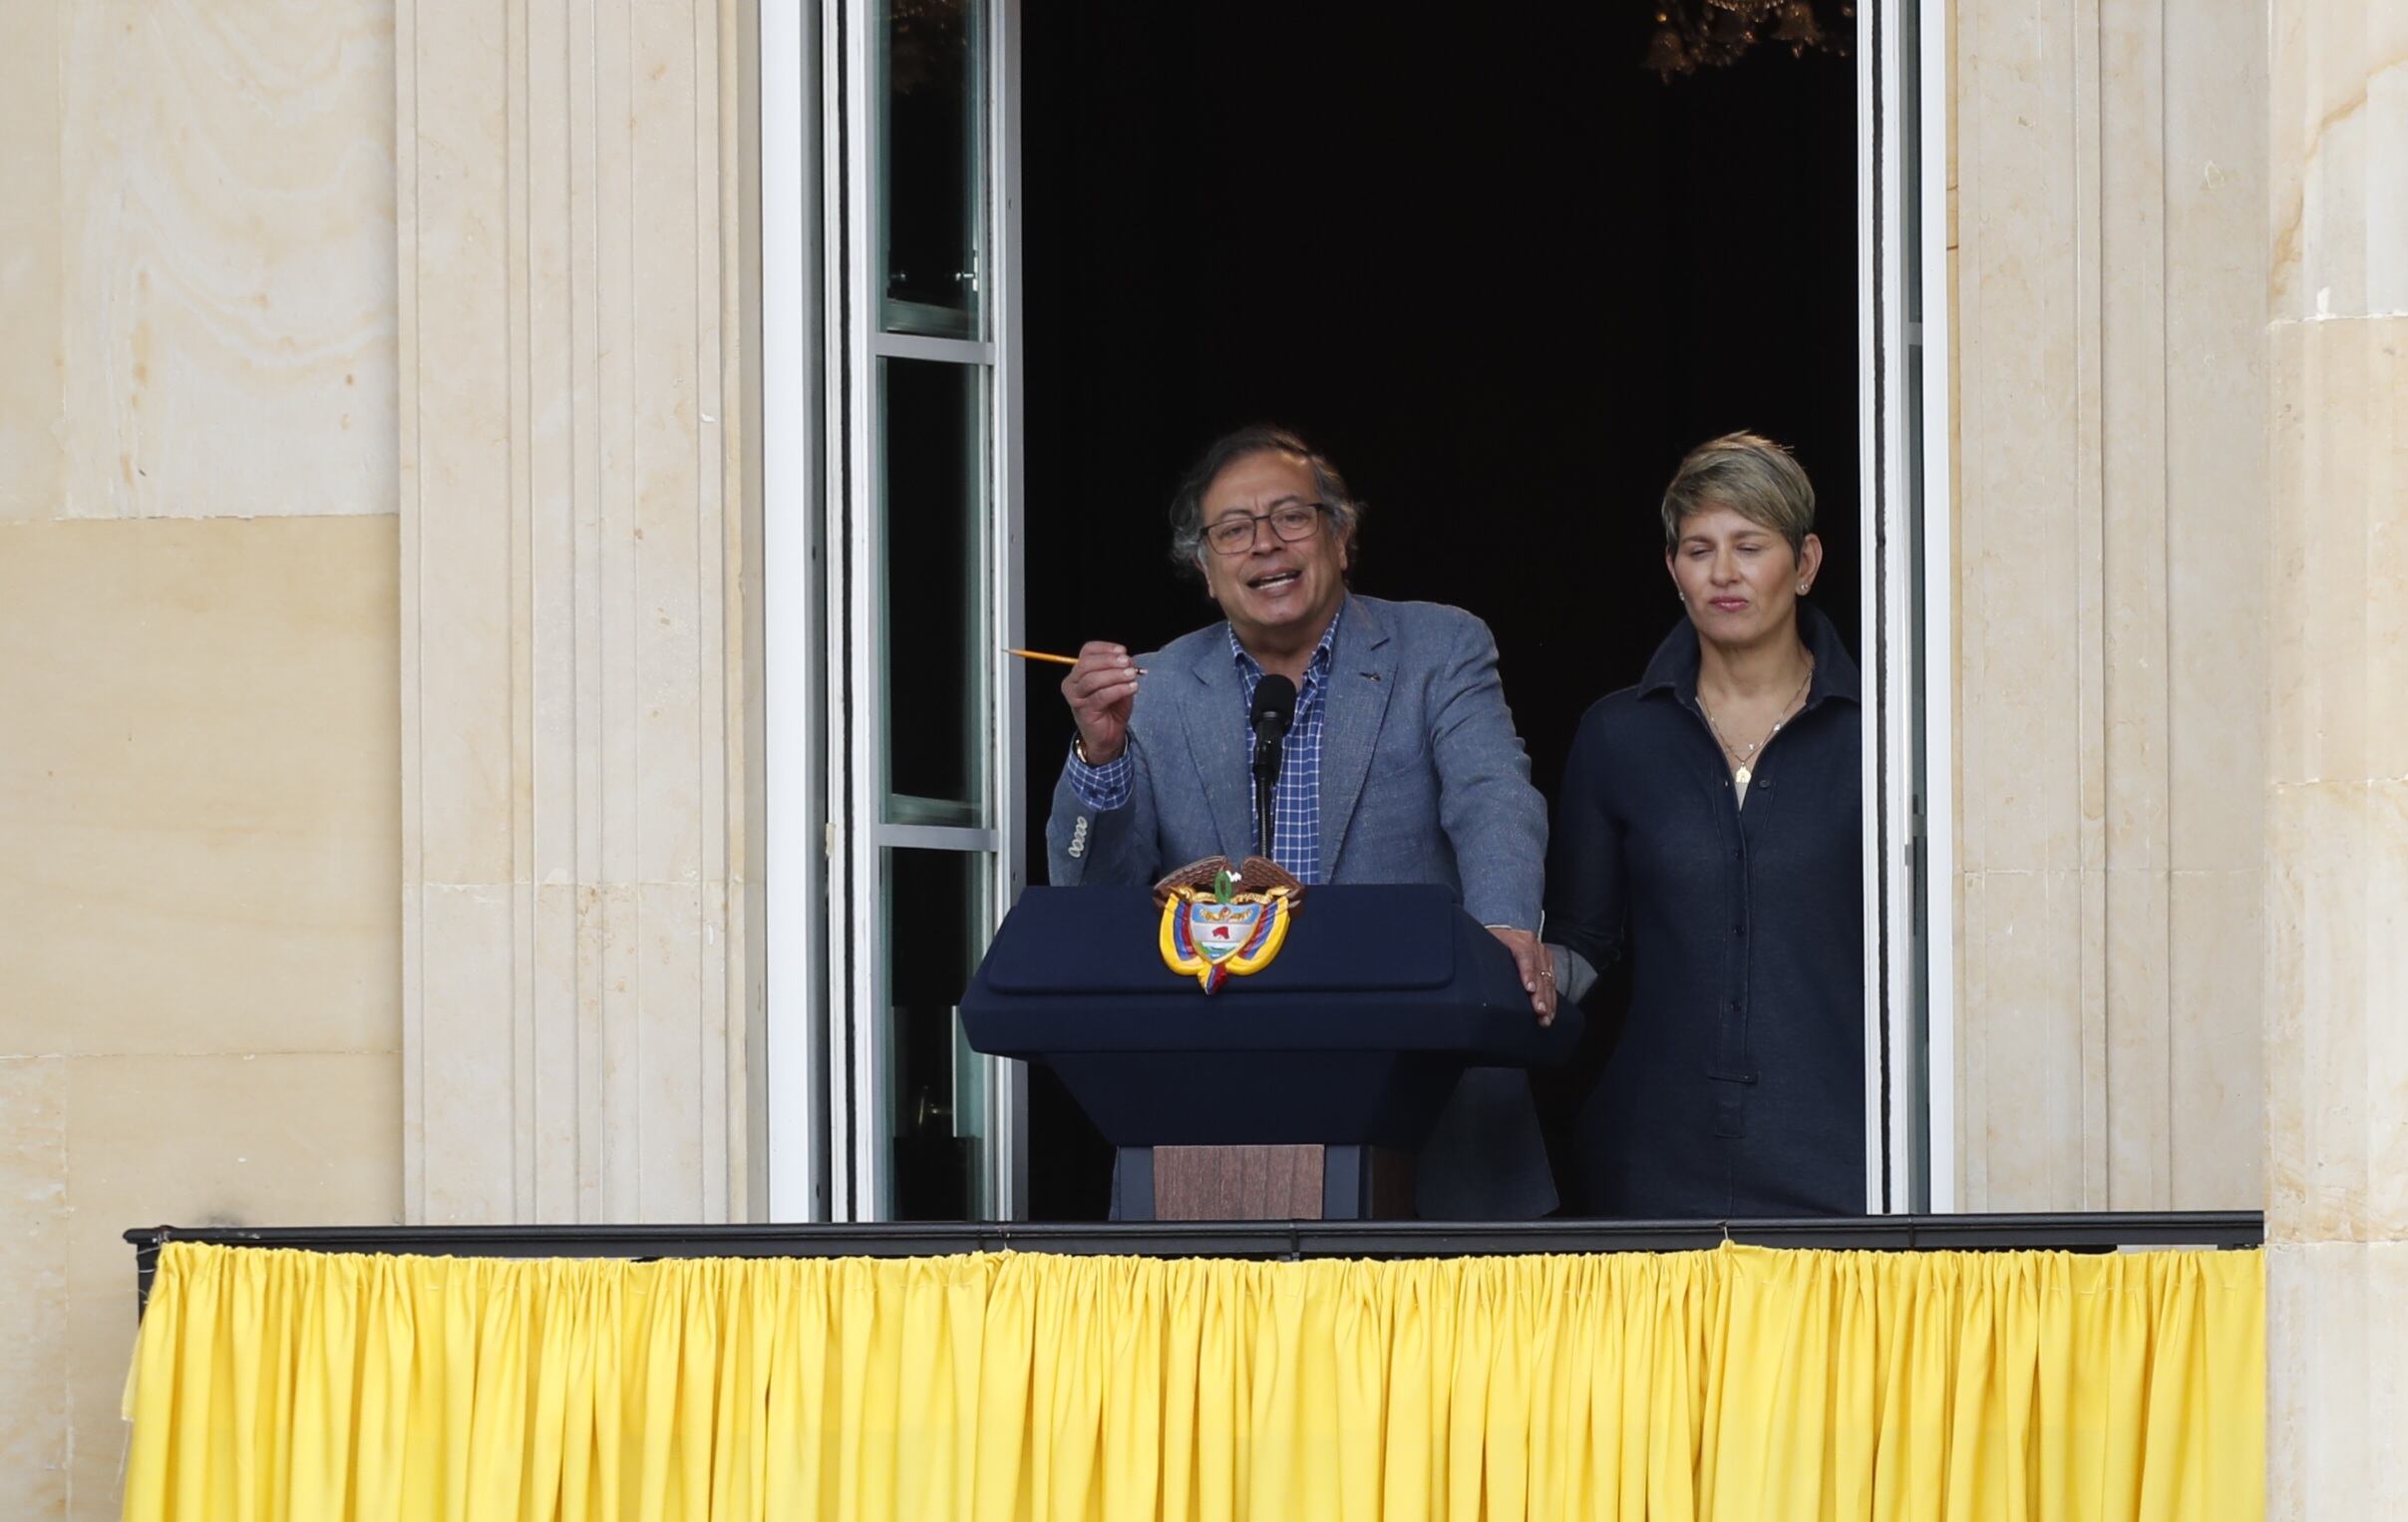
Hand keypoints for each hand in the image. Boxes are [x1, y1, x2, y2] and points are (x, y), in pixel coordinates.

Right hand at [1062, 641, 1139, 762]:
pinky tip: (1131, 688)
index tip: (1123, 651)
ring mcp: (1075, 697)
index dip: (1105, 648)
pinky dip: (1118, 689)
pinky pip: (1101, 696)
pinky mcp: (1083, 711)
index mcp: (1079, 672)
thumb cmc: (1112, 708)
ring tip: (1132, 676)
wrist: (1109, 735)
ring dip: (1115, 675)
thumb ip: (1121, 670)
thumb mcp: (1119, 683)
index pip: (1087, 651)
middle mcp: (1072, 683)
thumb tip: (1128, 660)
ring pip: (1092, 679)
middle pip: (1087, 663)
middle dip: (1110, 661)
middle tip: (1128, 663)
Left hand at [1486, 925, 1556, 1024]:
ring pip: (1548, 979)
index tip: (1529, 989)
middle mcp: (1532, 944)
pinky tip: (1550, 1011)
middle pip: (1539, 971)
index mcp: (1516, 939)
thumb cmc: (1489, 943)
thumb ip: (1483, 959)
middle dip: (1540, 994)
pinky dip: (1551, 999)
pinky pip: (1551, 982)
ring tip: (1545, 1016)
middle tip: (1540, 1011)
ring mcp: (1541, 953)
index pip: (1525, 954)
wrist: (1499, 935)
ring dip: (1548, 1000)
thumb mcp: (1484, 946)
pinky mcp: (1547, 962)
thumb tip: (1473, 977)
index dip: (1528, 972)